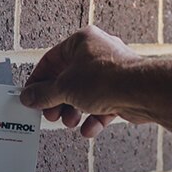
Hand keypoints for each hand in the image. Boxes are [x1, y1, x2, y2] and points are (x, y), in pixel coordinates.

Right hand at [20, 25, 141, 137]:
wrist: (143, 92)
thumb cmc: (108, 78)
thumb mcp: (64, 87)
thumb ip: (43, 94)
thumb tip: (28, 97)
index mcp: (81, 41)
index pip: (51, 59)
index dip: (38, 80)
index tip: (31, 95)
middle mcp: (97, 53)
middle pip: (67, 79)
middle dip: (58, 101)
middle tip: (50, 114)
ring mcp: (111, 72)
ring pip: (84, 94)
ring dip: (74, 111)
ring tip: (69, 121)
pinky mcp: (122, 90)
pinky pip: (102, 105)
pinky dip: (93, 118)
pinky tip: (88, 129)